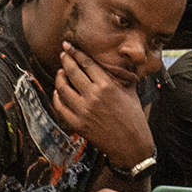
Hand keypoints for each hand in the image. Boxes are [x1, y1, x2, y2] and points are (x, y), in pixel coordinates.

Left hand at [52, 42, 155, 168]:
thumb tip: (113, 63)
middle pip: (72, 71)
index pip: (86, 63)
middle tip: (63, 55)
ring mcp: (83, 111)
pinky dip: (57, 97)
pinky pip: (60, 107)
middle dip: (65, 60)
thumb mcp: (130, 91)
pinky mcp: (77, 124)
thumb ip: (119, 76)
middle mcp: (93, 96)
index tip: (68, 45)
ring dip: (59, 77)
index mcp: (107, 85)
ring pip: (63, 88)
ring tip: (61, 72)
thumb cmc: (133, 118)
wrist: (131, 145)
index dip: (75, 52)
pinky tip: (58, 92)